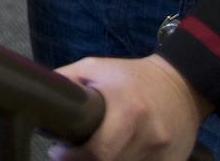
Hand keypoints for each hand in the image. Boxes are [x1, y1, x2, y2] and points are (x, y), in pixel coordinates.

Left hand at [50, 55, 208, 160]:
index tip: (58, 152)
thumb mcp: (95, 68)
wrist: (183, 84)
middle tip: (70, 156)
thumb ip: (66, 80)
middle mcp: (149, 134)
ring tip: (91, 154)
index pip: (98, 151)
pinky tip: (117, 156)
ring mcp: (163, 152)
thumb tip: (37, 93)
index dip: (72, 158)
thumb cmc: (132, 77)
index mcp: (129, 109)